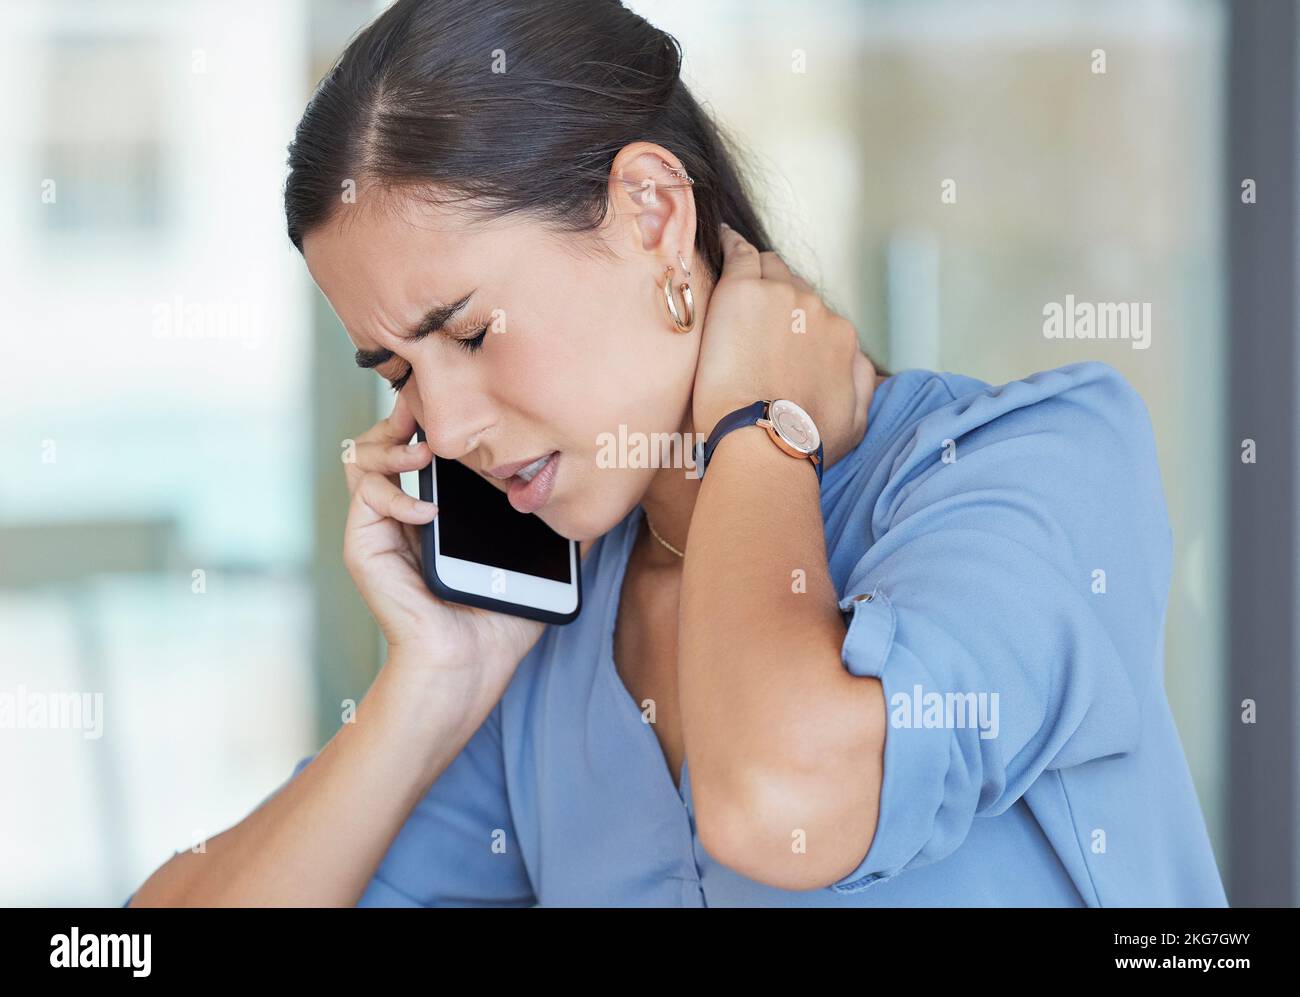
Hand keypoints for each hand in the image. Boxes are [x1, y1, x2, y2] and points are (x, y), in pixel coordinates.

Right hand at [341, 390, 545, 701]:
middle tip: (426, 412)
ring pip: (360, 459)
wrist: (469, 666)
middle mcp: (402, 513)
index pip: (419, 444)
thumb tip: (600, 503)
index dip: (431, 418)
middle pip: (380, 439)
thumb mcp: (536, 561)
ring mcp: (380, 530)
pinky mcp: (364, 549)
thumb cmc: (498, 622)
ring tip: (423, 452)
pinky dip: (394, 493)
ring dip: (389, 445)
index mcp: (436, 509)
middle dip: (400, 416)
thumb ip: (558, 530)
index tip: (460, 403)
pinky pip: (365, 498)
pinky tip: (427, 507)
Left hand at [691, 223, 872, 468]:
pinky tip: (722, 239)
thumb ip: (861, 383)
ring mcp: (781, 296)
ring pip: (769, 269)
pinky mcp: (743, 292)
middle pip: (795, 288)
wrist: (765, 441)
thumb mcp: (856, 421)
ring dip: (757, 275)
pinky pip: (739, 254)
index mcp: (842, 337)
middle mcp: (818, 310)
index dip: (797, 326)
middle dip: (778, 298)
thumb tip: (856, 361)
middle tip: (754, 317)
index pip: (818, 317)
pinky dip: (731, 245)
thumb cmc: (805, 442)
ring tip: (739, 277)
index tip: (778, 338)